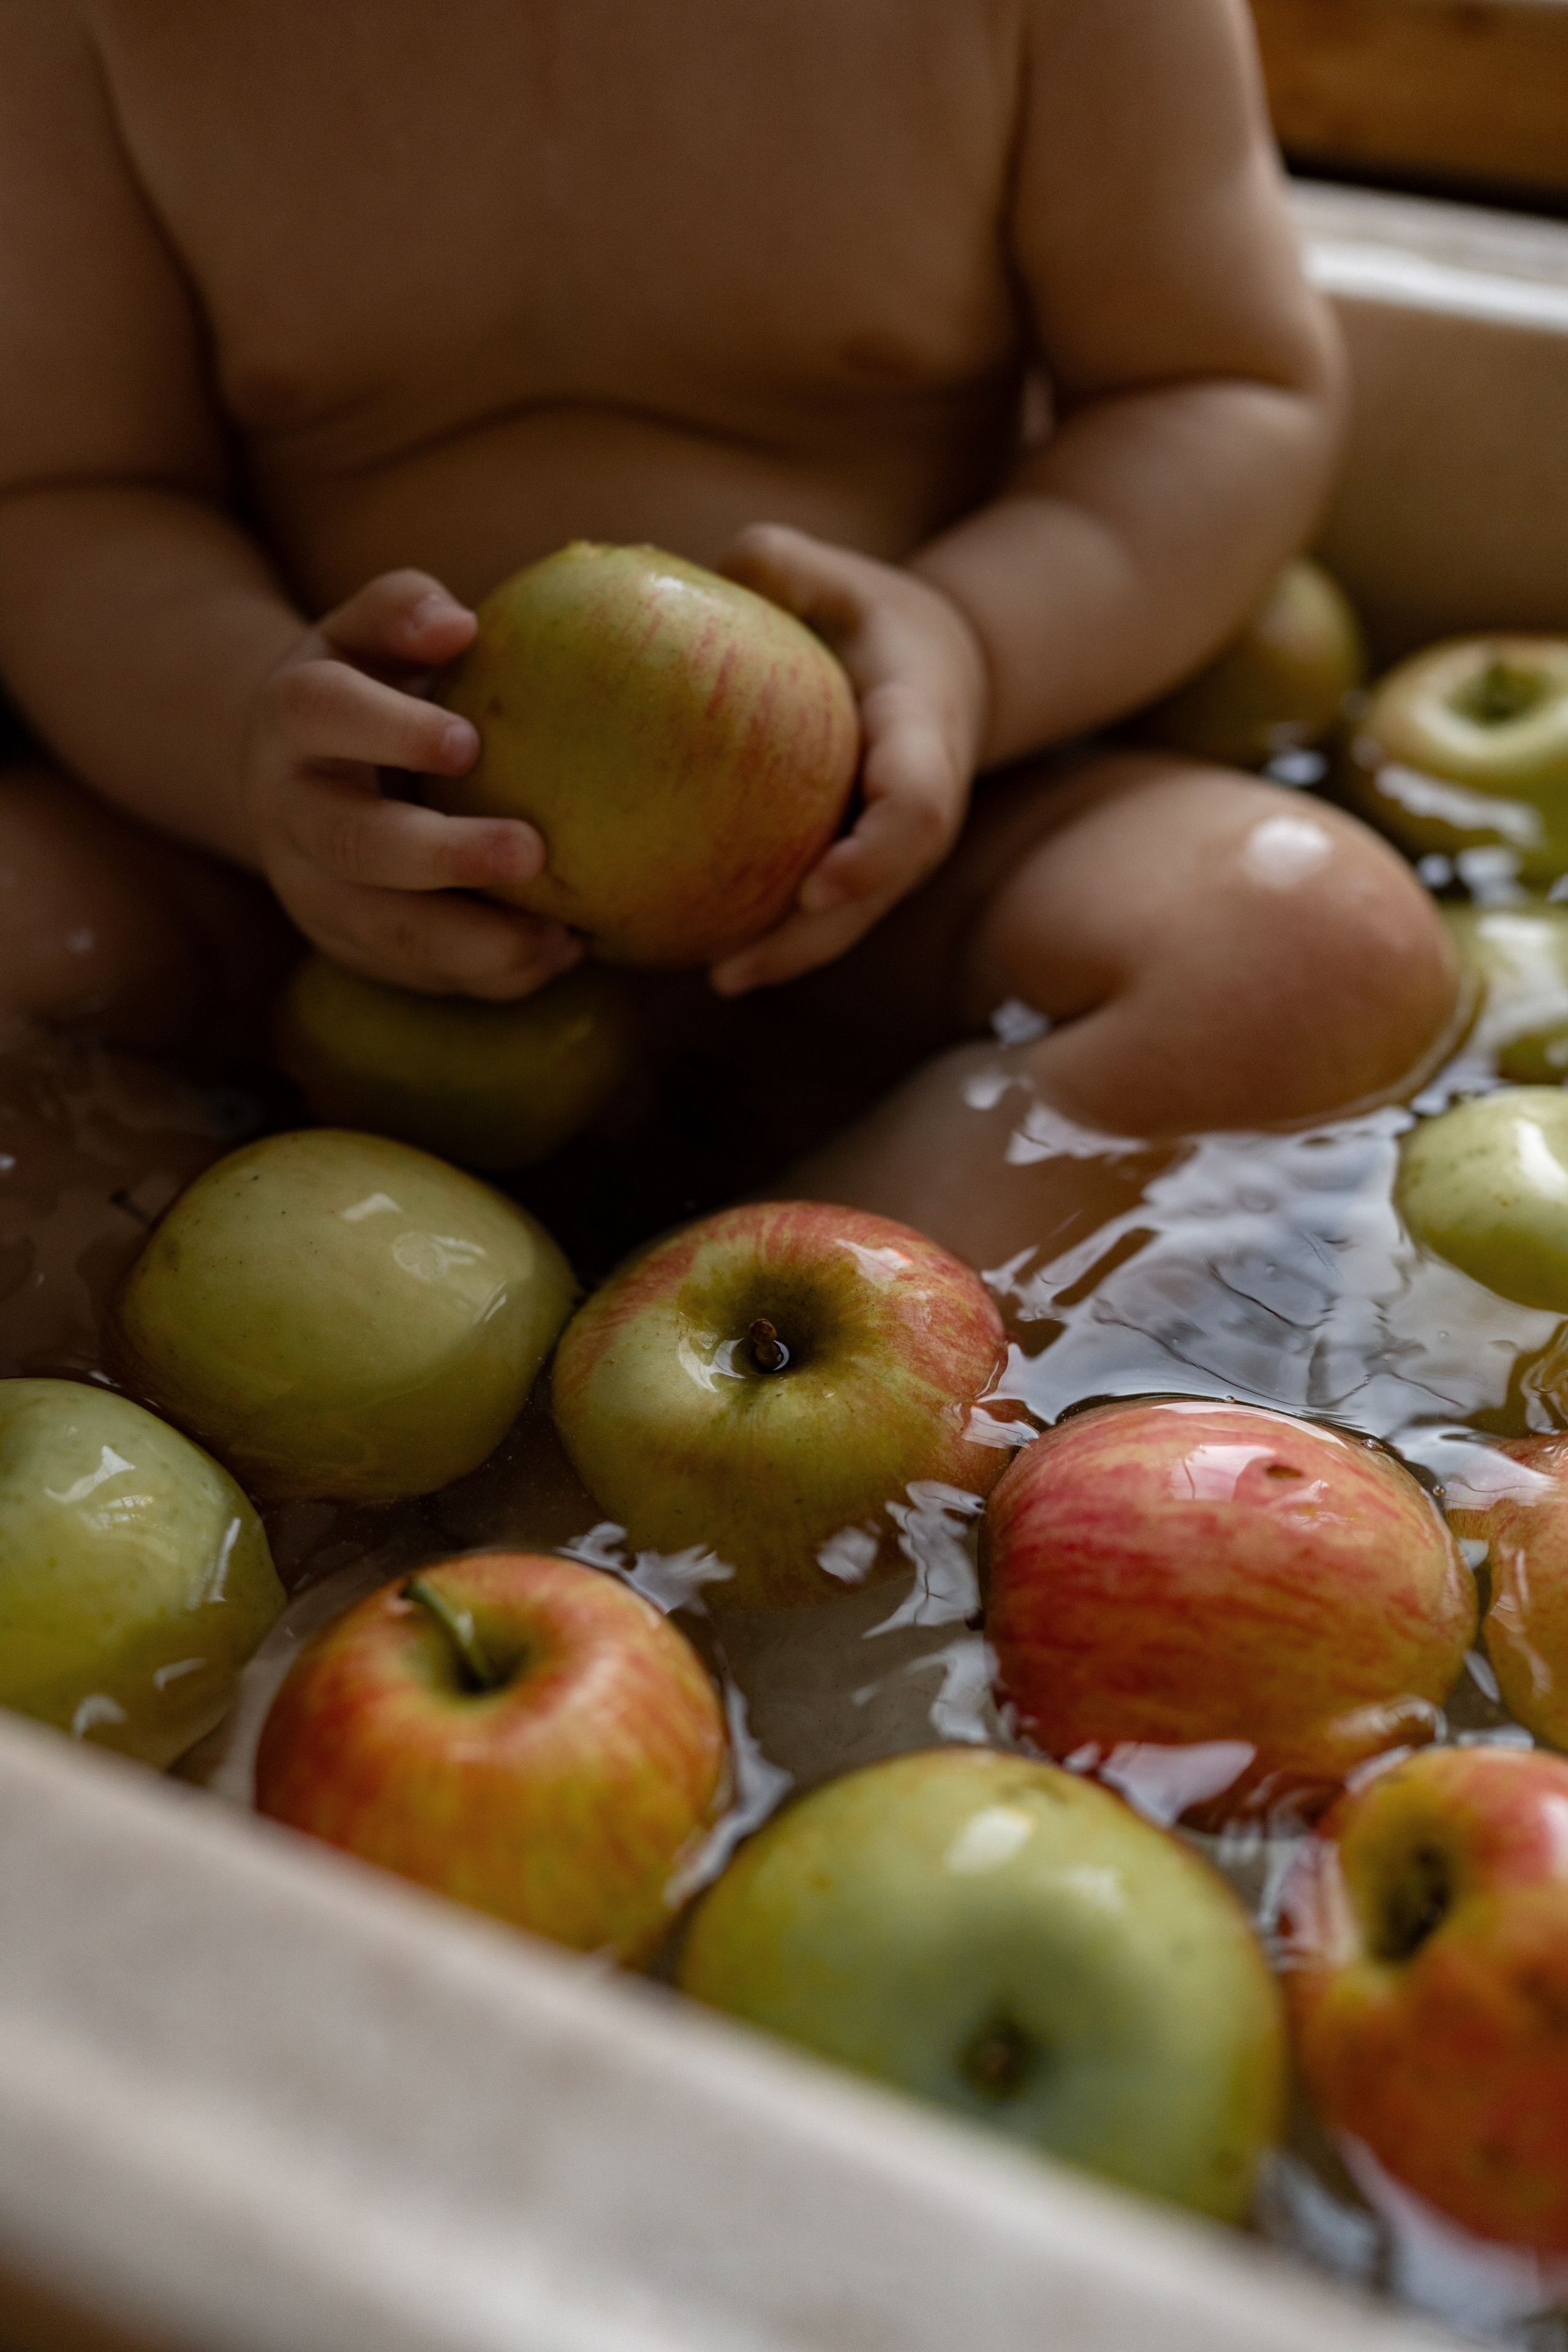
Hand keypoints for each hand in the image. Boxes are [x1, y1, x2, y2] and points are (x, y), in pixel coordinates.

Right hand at [242, 569, 581, 996]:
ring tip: (563, 935)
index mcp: (294, 719)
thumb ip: (400, 613)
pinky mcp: (348, 946)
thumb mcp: (364, 636)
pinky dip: (491, 975)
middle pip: (354, 842)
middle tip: (533, 851)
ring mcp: (314, 891)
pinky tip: (557, 953)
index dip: (390, 729)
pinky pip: (420, 975)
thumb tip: (459, 624)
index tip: (468, 742)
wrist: (297, 776)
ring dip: (477, 943)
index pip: (323, 713)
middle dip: (444, 855)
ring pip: (386, 933)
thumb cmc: (364, 690)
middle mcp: (291, 812)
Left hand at [709, 524, 988, 994]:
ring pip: (853, 919)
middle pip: (879, 892)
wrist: (949, 669)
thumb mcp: (846, 577)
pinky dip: (774, 934)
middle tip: (735, 972)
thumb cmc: (879, 618)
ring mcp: (899, 850)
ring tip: (715, 978)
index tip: (818, 887)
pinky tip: (698, 948)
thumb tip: (718, 567)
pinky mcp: (868, 867)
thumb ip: (789, 564)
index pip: (917, 804)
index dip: (875, 852)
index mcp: (923, 734)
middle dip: (814, 940)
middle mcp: (922, 809)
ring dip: (789, 956)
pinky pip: (826, 911)